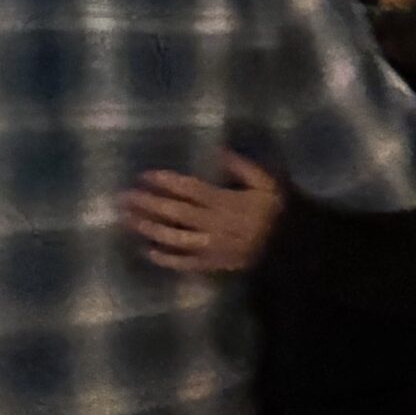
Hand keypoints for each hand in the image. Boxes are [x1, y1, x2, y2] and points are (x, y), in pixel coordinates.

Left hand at [120, 152, 283, 272]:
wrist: (290, 248)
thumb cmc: (277, 211)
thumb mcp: (267, 183)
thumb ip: (243, 168)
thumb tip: (219, 151)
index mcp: (225, 202)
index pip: (189, 190)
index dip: (165, 182)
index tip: (144, 175)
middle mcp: (213, 224)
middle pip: (175, 212)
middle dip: (148, 204)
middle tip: (124, 197)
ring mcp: (211, 246)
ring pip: (174, 237)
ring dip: (149, 228)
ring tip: (128, 220)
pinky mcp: (213, 264)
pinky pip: (185, 262)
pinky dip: (166, 258)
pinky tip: (148, 251)